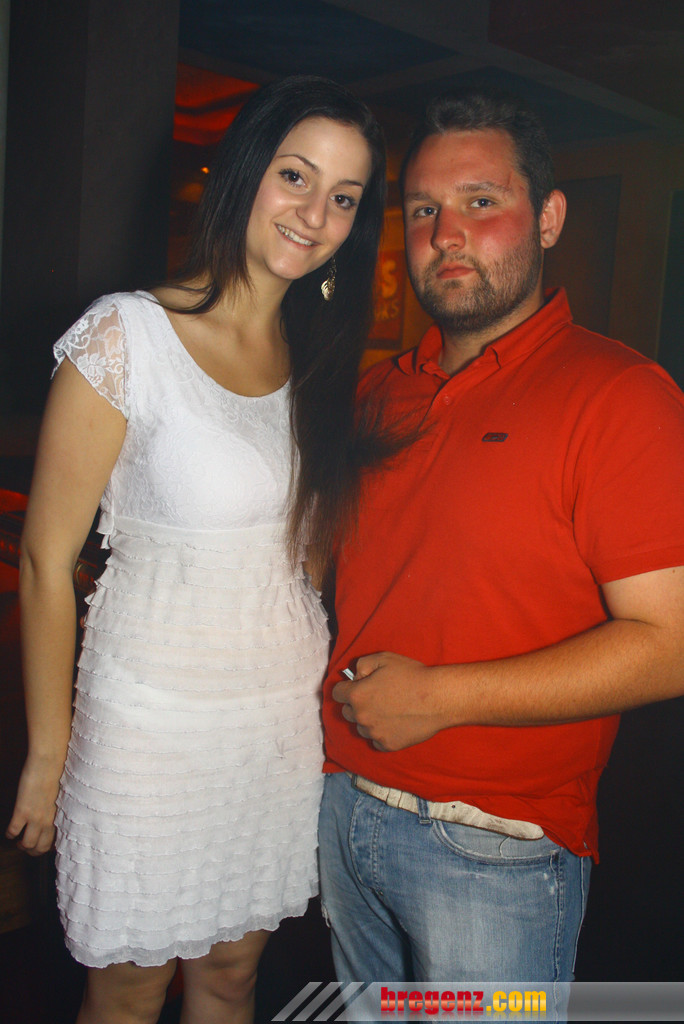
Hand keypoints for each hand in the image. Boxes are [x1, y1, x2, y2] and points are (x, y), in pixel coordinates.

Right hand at [6, 755, 62, 854]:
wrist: (49, 762)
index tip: (42, 846)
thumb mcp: (61, 795)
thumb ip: (57, 807)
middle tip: (27, 846)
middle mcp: (49, 820)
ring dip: (21, 845)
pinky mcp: (22, 810)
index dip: (47, 847)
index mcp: (60, 816)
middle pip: (41, 848)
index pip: (55, 841)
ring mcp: (35, 817)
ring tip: (19, 841)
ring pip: (28, 844)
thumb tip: (53, 813)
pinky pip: (13, 831)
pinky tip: (10, 830)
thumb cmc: (57, 774)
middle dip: (33, 852)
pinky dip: (10, 833)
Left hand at [332, 651, 448, 750]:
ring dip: (369, 720)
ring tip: (388, 710)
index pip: (336, 693)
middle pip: (347, 712)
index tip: (356, 687)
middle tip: (375, 698)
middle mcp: (361, 717)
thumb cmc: (411, 676)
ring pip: (362, 727)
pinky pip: (376, 741)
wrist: (437, 698)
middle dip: (356, 705)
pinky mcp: (388, 745)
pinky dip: (382, 733)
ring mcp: (374, 733)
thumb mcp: (384, 659)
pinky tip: (395, 723)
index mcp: (357, 695)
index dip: (346, 688)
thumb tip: (355, 676)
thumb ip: (362, 664)